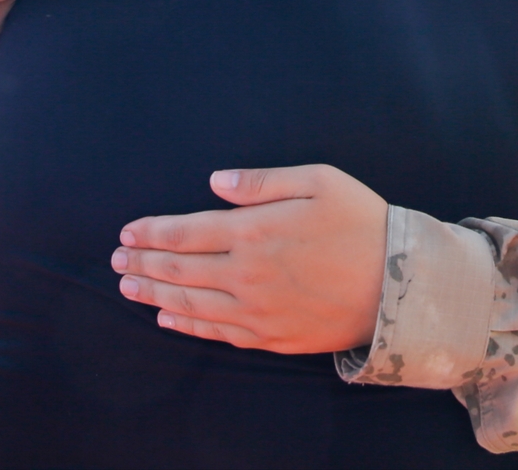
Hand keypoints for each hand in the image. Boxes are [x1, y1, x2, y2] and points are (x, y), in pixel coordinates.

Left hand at [112, 164, 388, 353]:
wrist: (401, 283)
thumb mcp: (320, 181)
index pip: (186, 233)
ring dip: (154, 296)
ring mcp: (258, 311)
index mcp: (255, 232)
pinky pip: (217, 333)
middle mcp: (247, 275)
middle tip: (116, 262)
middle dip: (142, 265)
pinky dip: (187, 326)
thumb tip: (214, 181)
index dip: (151, 234)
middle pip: (179, 272)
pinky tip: (169, 320)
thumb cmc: (362, 222)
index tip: (127, 233)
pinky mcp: (272, 337)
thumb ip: (262, 182)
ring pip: (191, 305)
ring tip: (129, 289)